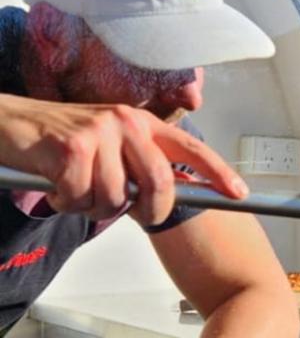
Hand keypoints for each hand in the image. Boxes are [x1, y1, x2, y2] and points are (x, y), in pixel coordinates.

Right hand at [0, 93, 247, 224]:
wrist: (10, 124)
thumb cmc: (62, 142)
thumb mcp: (110, 148)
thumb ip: (139, 168)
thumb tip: (166, 199)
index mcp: (142, 123)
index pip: (191, 148)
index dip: (219, 173)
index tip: (240, 194)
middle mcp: (126, 122)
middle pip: (159, 182)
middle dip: (150, 210)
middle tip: (135, 215)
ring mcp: (99, 132)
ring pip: (118, 197)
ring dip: (96, 208)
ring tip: (78, 192)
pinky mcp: (71, 147)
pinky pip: (83, 197)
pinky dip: (69, 203)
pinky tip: (58, 186)